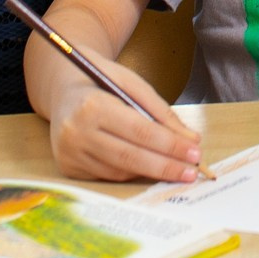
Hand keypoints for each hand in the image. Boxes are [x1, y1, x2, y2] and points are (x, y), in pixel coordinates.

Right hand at [42, 54, 206, 183]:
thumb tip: (190, 139)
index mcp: (92, 105)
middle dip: (166, 166)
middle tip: (192, 171)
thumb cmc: (102, 81)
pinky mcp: (68, 168)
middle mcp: (75, 132)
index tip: (195, 152)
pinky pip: (108, 176)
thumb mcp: (132, 84)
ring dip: (151, 172)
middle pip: (130, 156)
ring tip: (177, 170)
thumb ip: (160, 111)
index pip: (140, 131)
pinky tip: (149, 167)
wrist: (63, 89)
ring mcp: (69, 153)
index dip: (170, 145)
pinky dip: (132, 172)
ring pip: (120, 171)